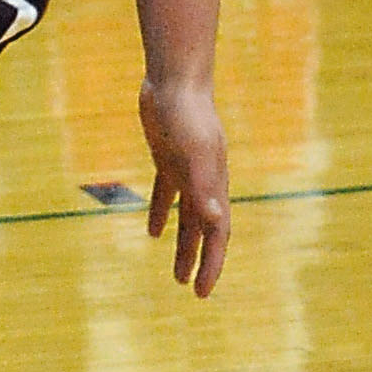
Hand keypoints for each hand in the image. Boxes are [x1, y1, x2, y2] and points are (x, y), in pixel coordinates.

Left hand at [139, 77, 230, 296]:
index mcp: (214, 182)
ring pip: (187, 217)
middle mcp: (204, 180)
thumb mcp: (194, 151)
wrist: (174, 79)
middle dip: (201, 260)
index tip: (203, 292)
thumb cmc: (186, 114)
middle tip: (192, 290)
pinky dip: (161, 213)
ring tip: (175, 274)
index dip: (213, 263)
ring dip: (183, 245)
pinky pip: (167, 194)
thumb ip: (204, 184)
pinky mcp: (167, 159)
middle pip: (206, 229)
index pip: (218, 232)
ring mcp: (186, 169)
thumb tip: (214, 219)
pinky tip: (153, 232)